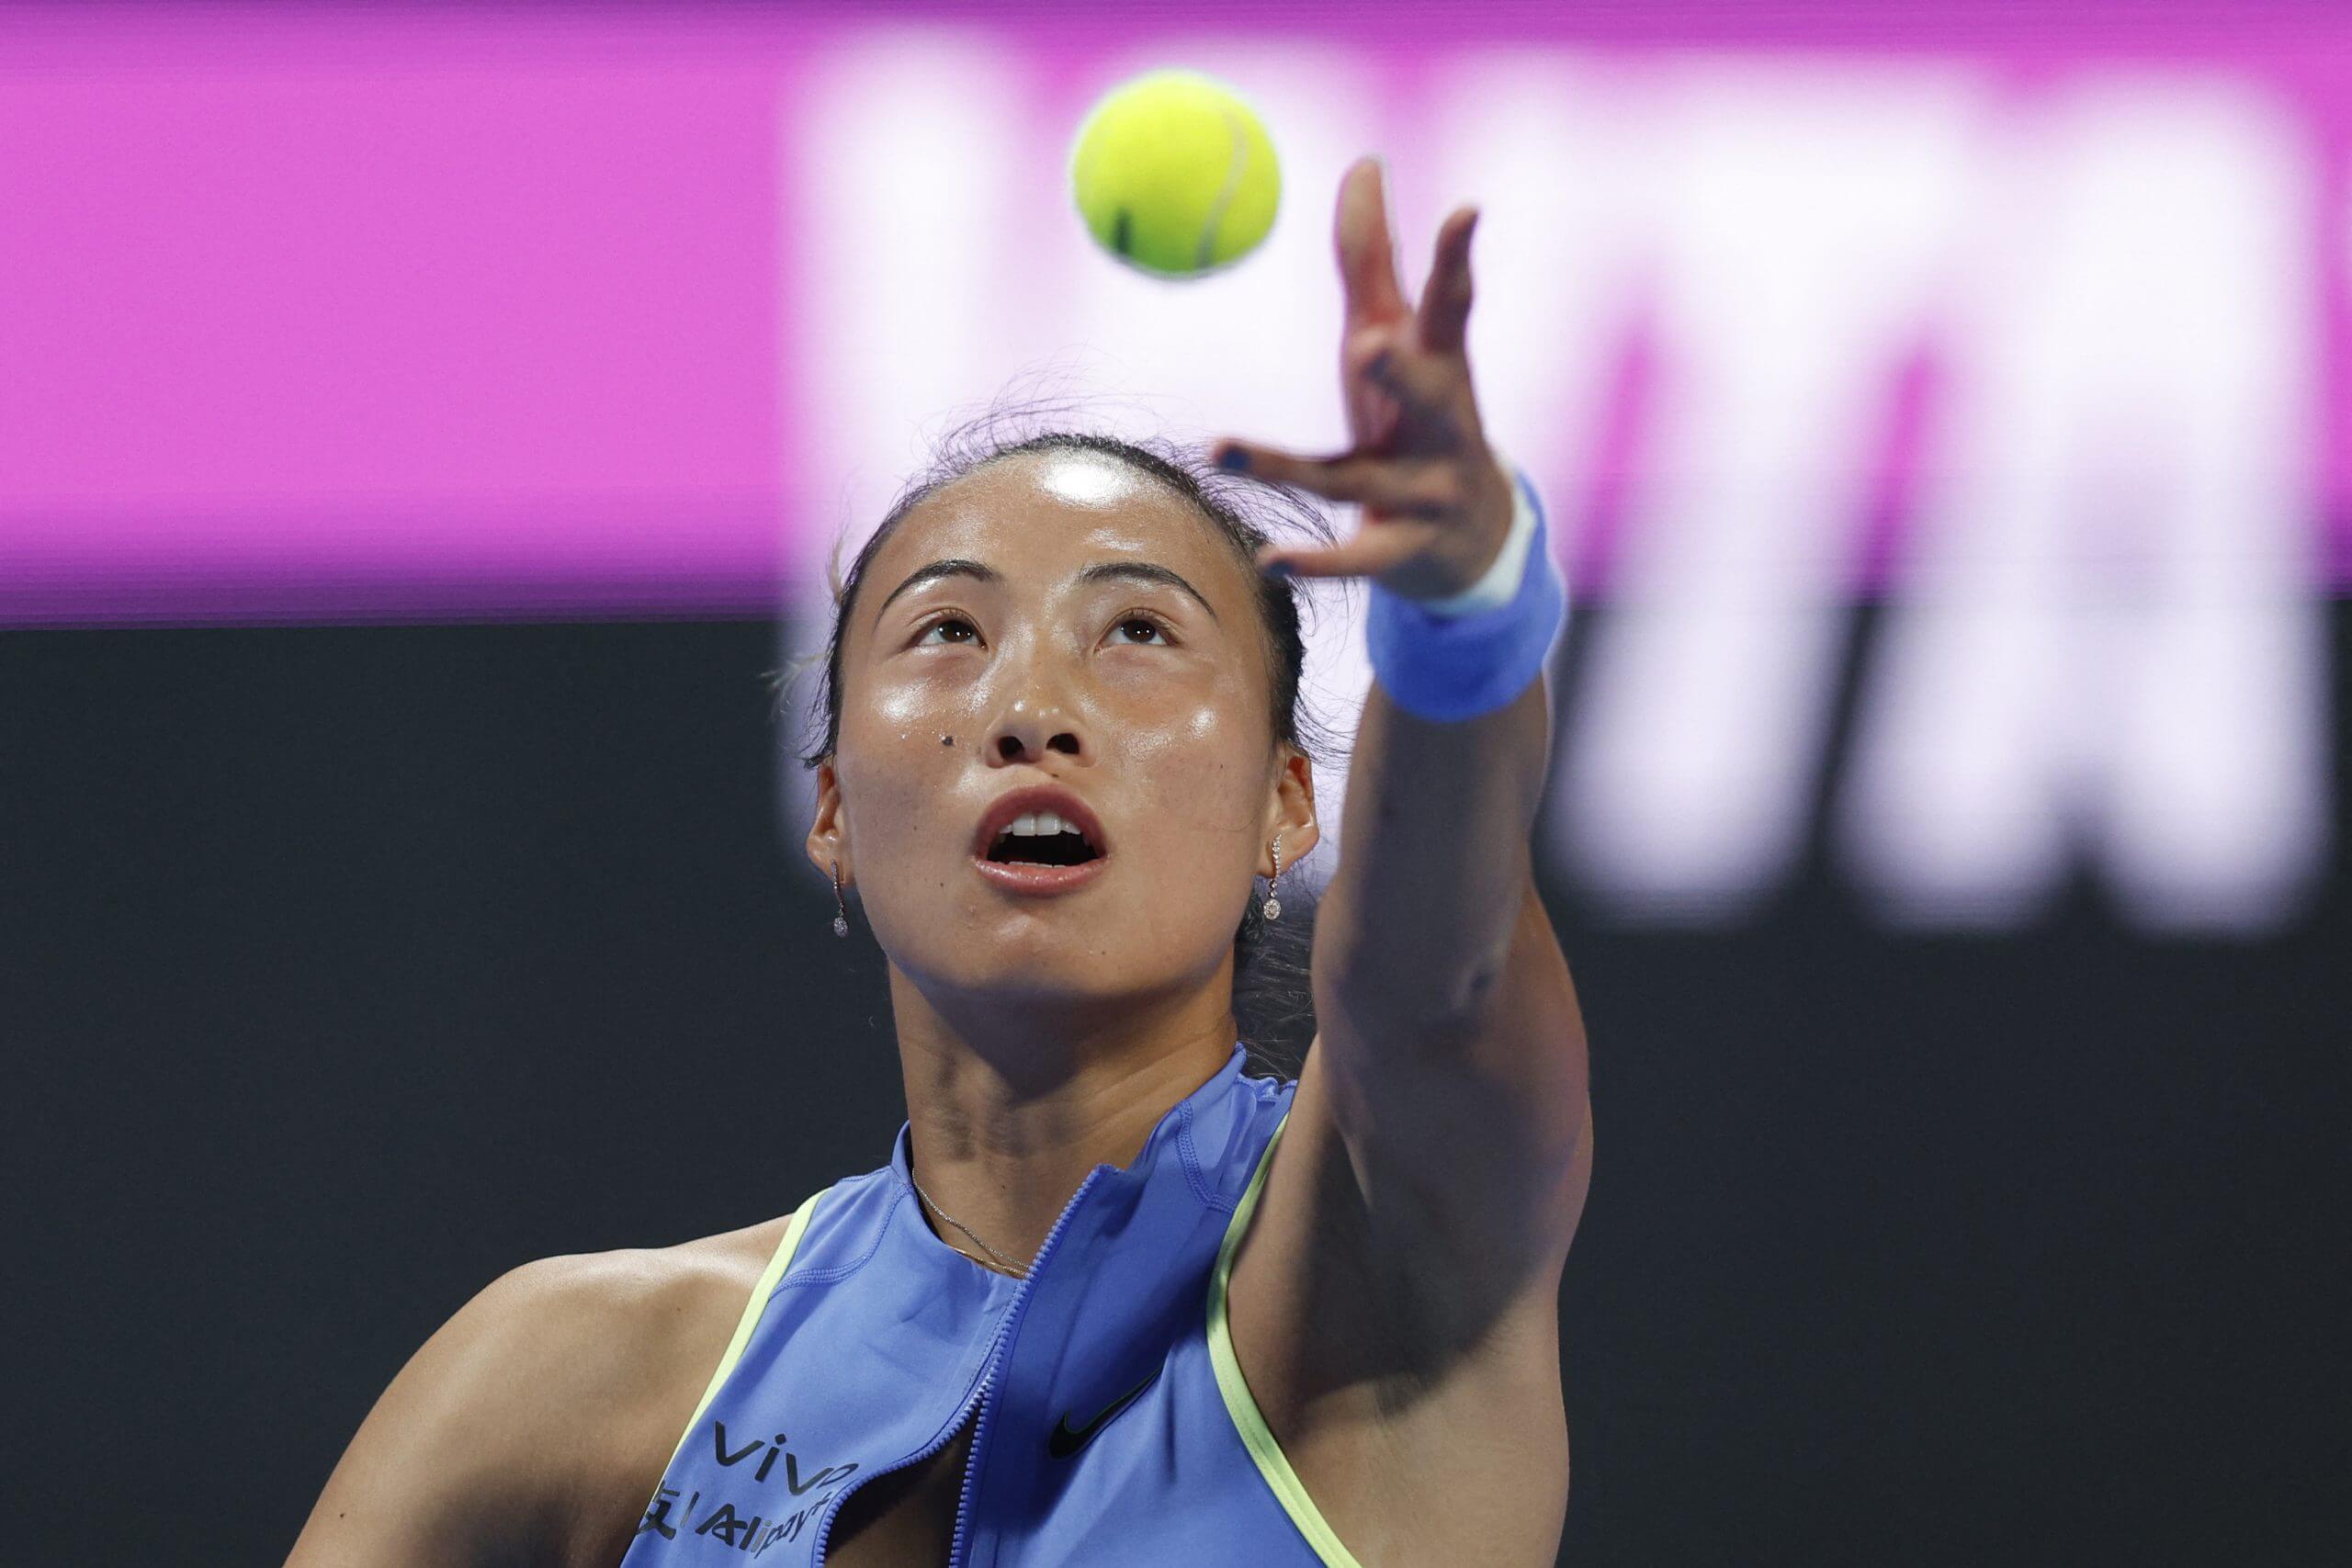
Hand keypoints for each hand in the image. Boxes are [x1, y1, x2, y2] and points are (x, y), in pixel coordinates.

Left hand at [1211, 155, 1514, 601]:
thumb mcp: (1398, 339)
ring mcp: (1428, 492)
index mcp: (1442, 367)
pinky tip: (1269, 560)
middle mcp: (1444, 427)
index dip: (1458, 259)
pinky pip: (1355, 557)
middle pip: (1427, 393)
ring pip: (1352, 479)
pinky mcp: (1405, 549)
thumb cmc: (1420, 417)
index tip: (1467, 211)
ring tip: (1219, 449)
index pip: (1453, 306)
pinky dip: (1314, 561)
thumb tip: (1365, 161)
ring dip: (1284, 466)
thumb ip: (1373, 257)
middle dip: (1401, 372)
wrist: (1478, 540)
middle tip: (1369, 343)